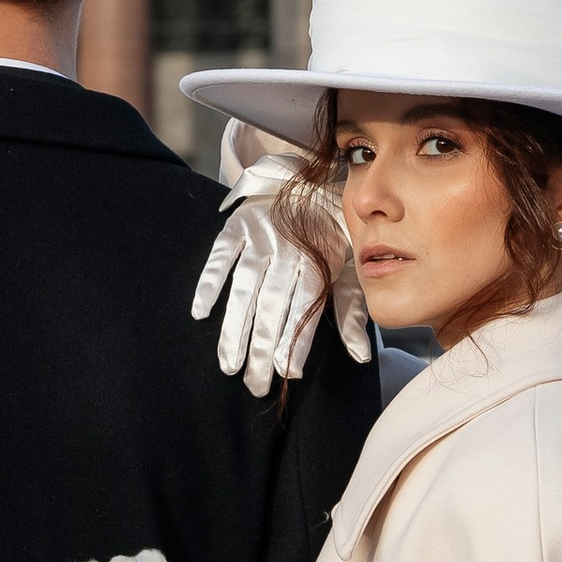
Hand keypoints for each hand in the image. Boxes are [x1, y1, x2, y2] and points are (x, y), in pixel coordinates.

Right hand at [191, 123, 373, 394]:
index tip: (287, 373)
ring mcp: (261, 237)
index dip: (295, 340)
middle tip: (254, 384)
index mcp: (319, 262)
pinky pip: (221, 255)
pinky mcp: (238, 225)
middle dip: (263, 347)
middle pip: (273, 305)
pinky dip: (209, 281)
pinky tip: (199, 312)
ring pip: (245, 287)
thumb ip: (351, 310)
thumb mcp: (351, 265)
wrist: (309, 177)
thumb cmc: (334, 233)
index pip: (304, 308)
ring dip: (235, 326)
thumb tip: (362, 356)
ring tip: (228, 363)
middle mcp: (289, 251)